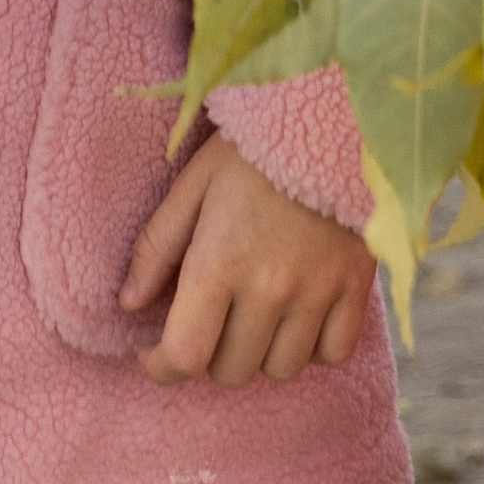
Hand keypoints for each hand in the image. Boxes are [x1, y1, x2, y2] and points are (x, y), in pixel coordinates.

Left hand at [121, 135, 375, 386]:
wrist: (331, 114)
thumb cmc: (253, 148)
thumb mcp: (194, 184)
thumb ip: (157, 246)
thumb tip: (127, 304)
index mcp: (219, 262)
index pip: (184, 356)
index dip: (161, 366)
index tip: (155, 351)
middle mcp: (268, 288)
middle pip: (231, 370)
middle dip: (211, 352)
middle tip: (212, 315)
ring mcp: (316, 292)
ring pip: (281, 369)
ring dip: (261, 351)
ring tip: (256, 312)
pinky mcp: (355, 287)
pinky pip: (332, 354)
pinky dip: (314, 345)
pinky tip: (301, 313)